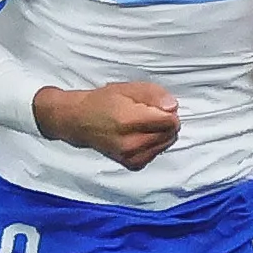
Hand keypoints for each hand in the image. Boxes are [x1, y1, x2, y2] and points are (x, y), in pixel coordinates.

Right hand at [34, 79, 179, 169]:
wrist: (80, 121)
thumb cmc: (103, 102)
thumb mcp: (129, 88)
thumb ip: (154, 95)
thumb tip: (172, 107)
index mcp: (129, 120)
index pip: (170, 121)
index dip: (168, 111)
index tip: (157, 107)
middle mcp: (130, 142)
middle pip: (170, 134)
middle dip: (166, 123)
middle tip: (148, 115)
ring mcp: (130, 156)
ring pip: (165, 144)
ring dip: (161, 134)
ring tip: (142, 125)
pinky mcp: (131, 164)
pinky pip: (156, 154)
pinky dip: (153, 145)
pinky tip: (139, 136)